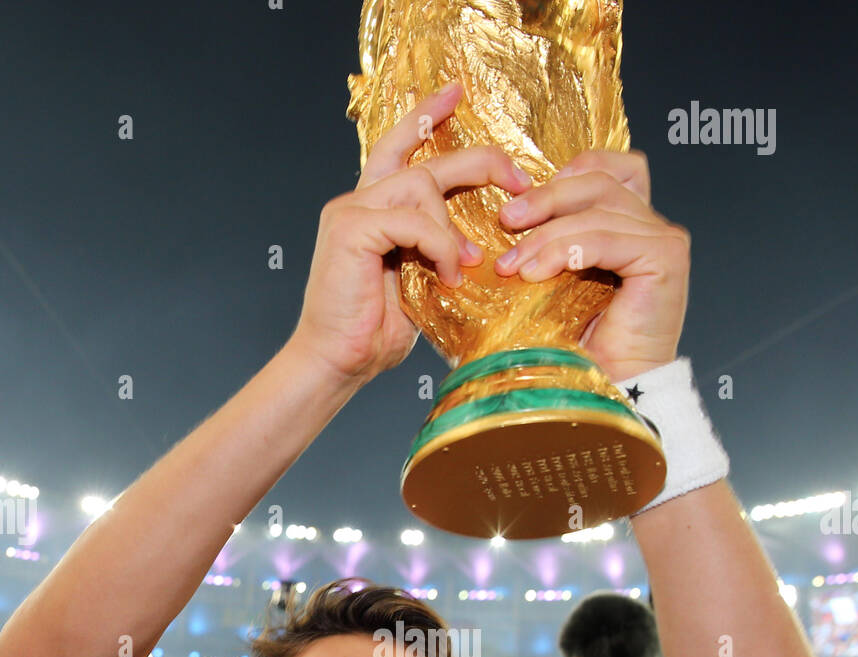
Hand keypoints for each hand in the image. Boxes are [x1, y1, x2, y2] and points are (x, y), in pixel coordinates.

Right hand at [291, 82, 532, 387]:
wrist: (338, 362)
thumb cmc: (372, 333)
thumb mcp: (418, 286)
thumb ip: (436, 255)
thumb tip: (476, 251)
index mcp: (373, 211)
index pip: (400, 149)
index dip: (426, 117)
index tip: (456, 94)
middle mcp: (359, 202)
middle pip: (423, 161)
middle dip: (477, 162)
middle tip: (519, 179)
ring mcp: (351, 211)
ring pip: (423, 187)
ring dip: (454, 229)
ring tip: (463, 268)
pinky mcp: (350, 227)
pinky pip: (413, 219)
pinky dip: (439, 246)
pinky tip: (447, 275)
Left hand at [494, 149, 689, 381]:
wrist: (604, 393)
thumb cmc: (578, 350)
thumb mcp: (554, 282)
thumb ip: (550, 242)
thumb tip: (507, 214)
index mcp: (630, 227)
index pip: (606, 168)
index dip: (564, 173)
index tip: (520, 201)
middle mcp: (652, 227)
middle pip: (598, 181)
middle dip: (545, 197)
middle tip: (505, 221)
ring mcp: (664, 240)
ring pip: (597, 208)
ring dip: (546, 234)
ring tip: (513, 264)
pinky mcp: (665, 257)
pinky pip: (605, 237)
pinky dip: (565, 250)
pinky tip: (536, 273)